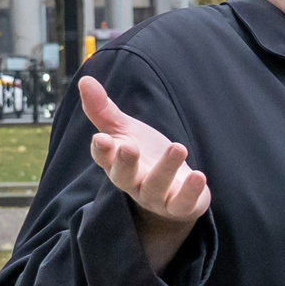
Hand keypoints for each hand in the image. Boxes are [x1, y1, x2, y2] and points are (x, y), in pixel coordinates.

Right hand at [80, 75, 209, 275]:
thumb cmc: (146, 155)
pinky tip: (199, 175)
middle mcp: (132, 182)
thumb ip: (104, 110)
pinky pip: (182, 203)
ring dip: (165, 168)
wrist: (175, 189)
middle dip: (125, 162)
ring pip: (155, 187)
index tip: (101, 138)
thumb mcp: (126, 131)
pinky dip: (190, 191)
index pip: (104, 158)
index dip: (101, 150)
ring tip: (178, 146)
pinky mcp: (179, 206)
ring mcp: (155, 197)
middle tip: (128, 145)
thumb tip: (85, 79)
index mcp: (116, 163)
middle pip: (123, 176)